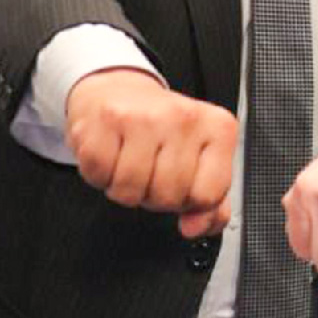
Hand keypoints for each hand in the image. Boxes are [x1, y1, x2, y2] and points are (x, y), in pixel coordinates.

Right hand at [65, 68, 236, 237]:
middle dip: (155, 196)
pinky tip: (111, 155)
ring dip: (126, 189)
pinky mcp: (106, 120)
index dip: (189, 202)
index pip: (208, 195)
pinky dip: (100, 176)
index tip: (183, 185)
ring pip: (131, 191)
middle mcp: (184, 117)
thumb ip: (209, 202)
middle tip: (152, 172)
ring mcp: (144, 117)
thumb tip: (196, 226)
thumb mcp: (198, 159)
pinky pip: (99, 176)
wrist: (118, 91)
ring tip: (131, 163)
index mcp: (217, 128)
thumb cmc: (161, 129)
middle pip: (168, 197)